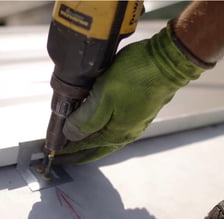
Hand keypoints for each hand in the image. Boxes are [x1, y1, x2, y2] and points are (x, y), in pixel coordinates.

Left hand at [54, 23, 207, 163]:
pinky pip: (114, 126)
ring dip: (89, 141)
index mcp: (116, 133)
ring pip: (106, 138)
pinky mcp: (139, 109)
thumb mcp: (104, 97)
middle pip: (96, 148)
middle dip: (78, 151)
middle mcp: (126, 132)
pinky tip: (97, 125)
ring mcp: (135, 121)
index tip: (54, 153)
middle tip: (62, 152)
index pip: (85, 148)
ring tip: (75, 140)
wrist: (168, 61)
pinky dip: (100, 130)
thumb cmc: (136, 77)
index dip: (68, 151)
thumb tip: (70, 136)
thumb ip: (86, 119)